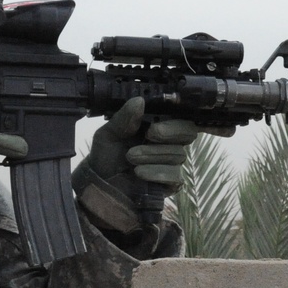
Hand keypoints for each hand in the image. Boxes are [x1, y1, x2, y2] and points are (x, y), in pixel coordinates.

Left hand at [73, 97, 230, 235]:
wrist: (99, 186)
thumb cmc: (105, 157)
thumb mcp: (109, 134)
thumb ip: (124, 118)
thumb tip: (139, 101)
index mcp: (157, 125)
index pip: (181, 116)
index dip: (180, 116)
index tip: (172, 114)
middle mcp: (168, 143)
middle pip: (188, 132)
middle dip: (170, 132)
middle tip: (150, 133)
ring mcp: (170, 164)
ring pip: (178, 155)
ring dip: (152, 155)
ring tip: (130, 158)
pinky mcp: (169, 184)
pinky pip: (174, 176)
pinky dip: (156, 173)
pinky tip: (139, 172)